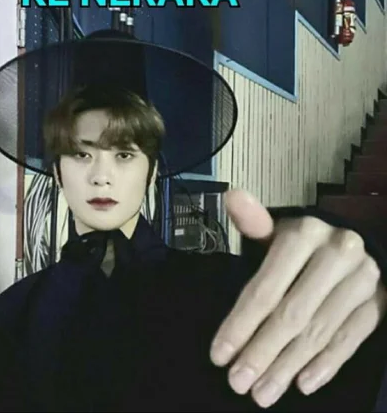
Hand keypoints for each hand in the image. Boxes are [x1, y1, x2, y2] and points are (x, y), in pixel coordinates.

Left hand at [209, 189, 386, 407]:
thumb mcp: (276, 230)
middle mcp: (337, 254)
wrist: (348, 246)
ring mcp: (363, 280)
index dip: (239, 325)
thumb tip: (232, 196)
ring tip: (262, 393)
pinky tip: (302, 383)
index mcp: (305, 234)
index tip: (219, 355)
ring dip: (288, 366)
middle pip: (292, 314)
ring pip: (319, 331)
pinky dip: (327, 364)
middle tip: (238, 383)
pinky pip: (352, 338)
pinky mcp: (378, 302)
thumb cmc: (301, 243)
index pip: (265, 288)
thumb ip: (253, 222)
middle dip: (262, 353)